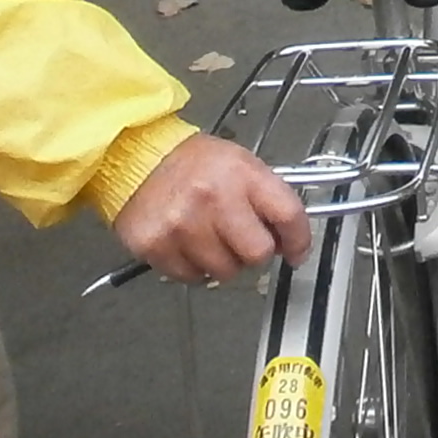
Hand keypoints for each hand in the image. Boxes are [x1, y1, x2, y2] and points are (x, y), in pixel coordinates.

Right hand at [112, 133, 311, 280]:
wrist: (137, 159)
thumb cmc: (192, 163)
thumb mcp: (239, 164)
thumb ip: (266, 198)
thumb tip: (288, 238)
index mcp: (241, 174)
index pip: (288, 215)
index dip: (300, 240)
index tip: (298, 251)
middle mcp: (214, 199)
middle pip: (258, 253)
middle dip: (255, 252)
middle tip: (242, 240)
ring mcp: (184, 225)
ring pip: (225, 272)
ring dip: (223, 262)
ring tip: (209, 236)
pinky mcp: (157, 247)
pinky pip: (193, 278)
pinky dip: (194, 268)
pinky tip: (188, 244)